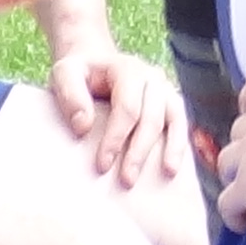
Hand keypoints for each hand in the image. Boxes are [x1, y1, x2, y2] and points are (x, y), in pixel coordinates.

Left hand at [47, 44, 189, 189]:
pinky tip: (173, 166)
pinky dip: (180, 143)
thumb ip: (71, 95)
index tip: (102, 165)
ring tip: (166, 172)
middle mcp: (151, 77)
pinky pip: (181, 122)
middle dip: (140, 151)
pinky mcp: (170, 102)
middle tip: (127, 180)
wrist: (95, 64)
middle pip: (151, 117)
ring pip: (173, 118)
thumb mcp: (65, 73)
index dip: (116, 137)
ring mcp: (164, 89)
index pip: (127, 107)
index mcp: (127, 69)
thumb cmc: (79, 74)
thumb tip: (83, 126)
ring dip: (170, 147)